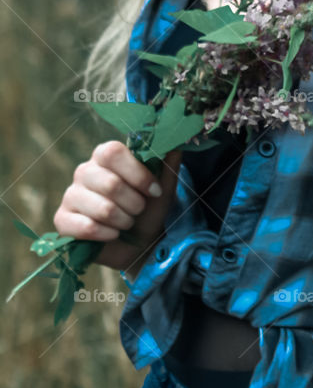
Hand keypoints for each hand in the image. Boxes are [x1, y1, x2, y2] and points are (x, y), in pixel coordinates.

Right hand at [54, 141, 182, 280]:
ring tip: (126, 222)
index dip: (138, 174)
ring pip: (103, 209)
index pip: (113, 152)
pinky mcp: (62, 220)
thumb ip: (168, 164)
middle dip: (135, 203)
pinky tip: (112, 234)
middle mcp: (84, 171)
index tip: (154, 191)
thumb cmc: (148, 210)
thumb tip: (175, 143)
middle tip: (139, 210)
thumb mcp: (163, 188)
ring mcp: (70, 195)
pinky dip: (108, 235)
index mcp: (105, 156)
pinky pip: (87, 227)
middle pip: (111, 184)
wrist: (138, 244)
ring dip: (124, 221)